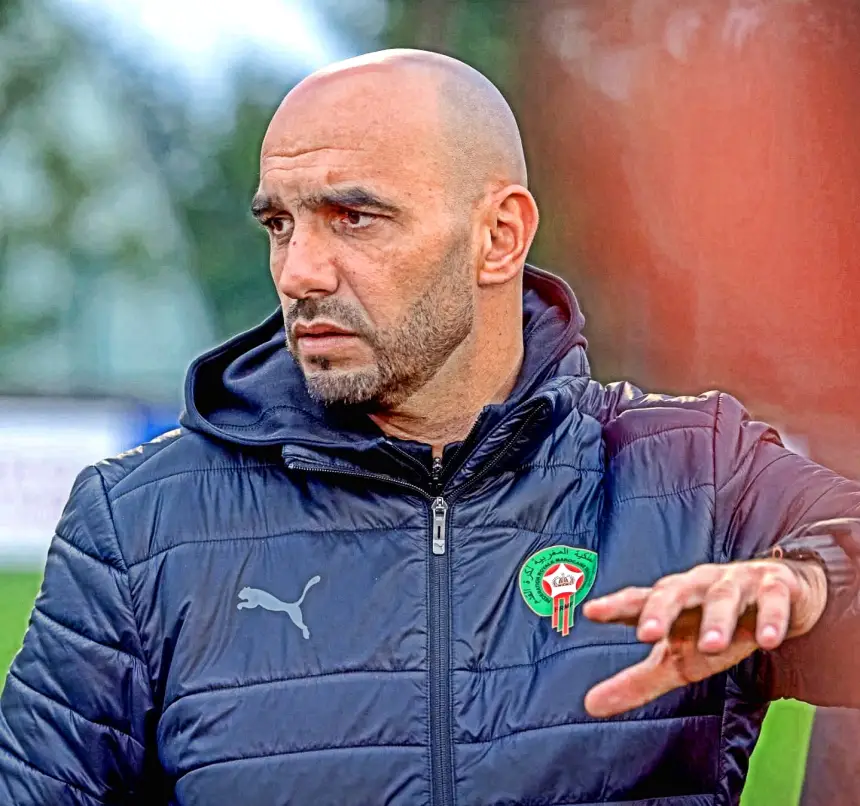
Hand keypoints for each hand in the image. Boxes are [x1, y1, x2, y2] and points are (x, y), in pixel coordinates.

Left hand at [581, 558, 827, 717]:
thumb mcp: (676, 659)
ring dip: (716, 620)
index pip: (637, 601)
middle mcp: (696, 586)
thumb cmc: (710, 629)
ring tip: (711, 646)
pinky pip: (772, 600)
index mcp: (669, 600)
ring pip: (722, 597)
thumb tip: (590, 706)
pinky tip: (768, 640)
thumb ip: (636, 681)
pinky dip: (770, 618)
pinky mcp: (774, 588)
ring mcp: (734, 584)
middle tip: (647, 634)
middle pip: (673, 592)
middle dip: (660, 610)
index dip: (615, 606)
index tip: (591, 612)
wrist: (776, 596)